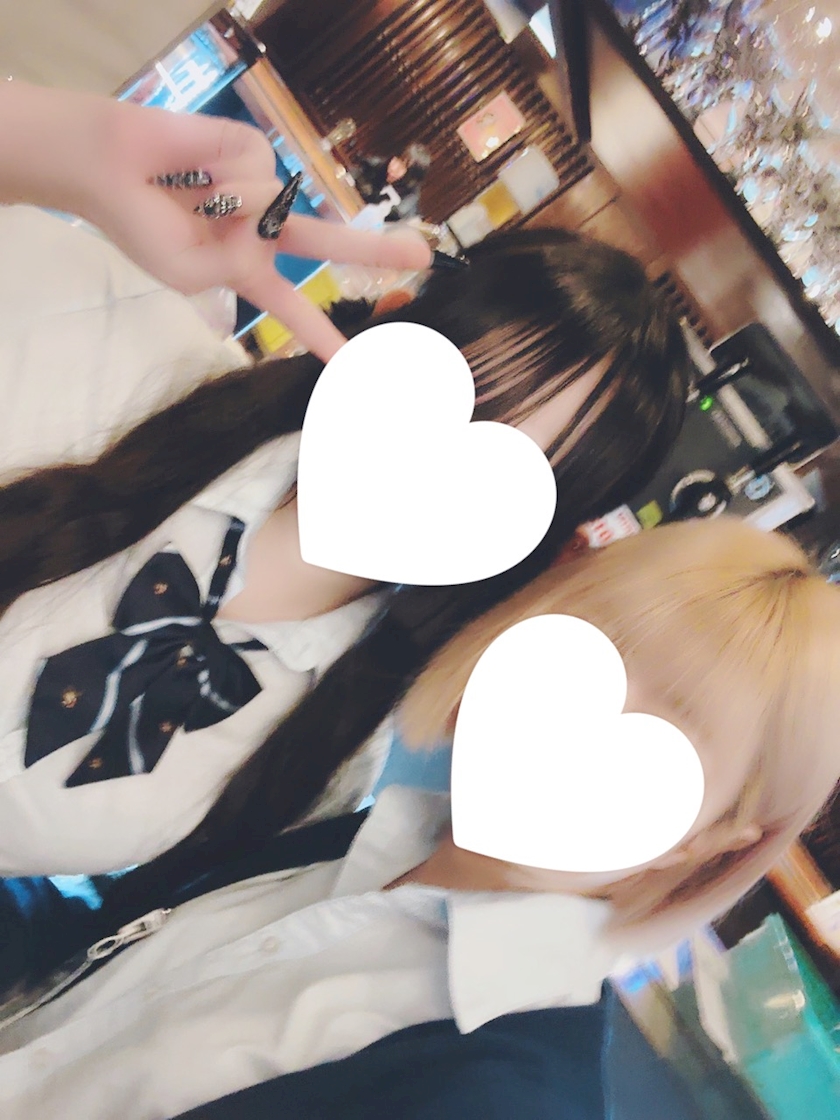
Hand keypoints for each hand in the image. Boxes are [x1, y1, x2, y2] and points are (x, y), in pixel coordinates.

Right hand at [0, 84, 432, 360]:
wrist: (107, 170)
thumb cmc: (144, 229)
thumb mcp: (192, 274)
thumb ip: (241, 265)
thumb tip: (274, 223)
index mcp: (247, 271)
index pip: (294, 309)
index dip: (323, 336)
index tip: (359, 365)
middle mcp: (264, 231)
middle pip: (328, 244)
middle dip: (376, 250)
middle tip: (426, 259)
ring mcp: (263, 190)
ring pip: (284, 210)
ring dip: (236, 212)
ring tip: (195, 199)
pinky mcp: (256, 151)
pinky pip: (263, 180)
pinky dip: (230, 183)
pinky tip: (202, 174)